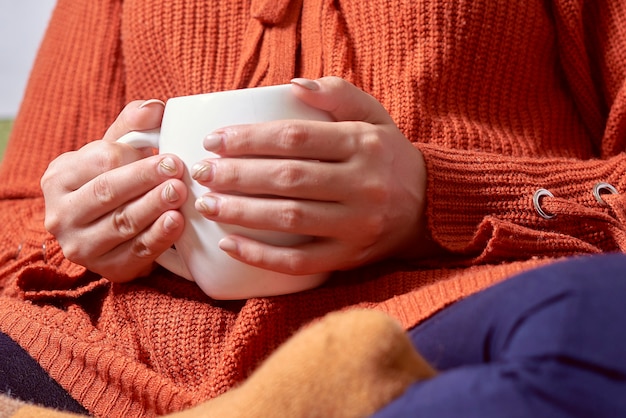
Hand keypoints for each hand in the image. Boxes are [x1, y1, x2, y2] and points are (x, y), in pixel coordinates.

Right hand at [41, 100, 187, 280]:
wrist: (109, 228)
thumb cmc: (113, 180)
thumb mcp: (115, 149)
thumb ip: (133, 124)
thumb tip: (156, 108)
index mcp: (59, 178)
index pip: (98, 162)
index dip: (134, 157)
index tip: (166, 151)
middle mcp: (61, 215)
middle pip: (108, 192)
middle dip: (145, 179)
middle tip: (177, 168)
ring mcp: (81, 247)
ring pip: (122, 223)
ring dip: (154, 206)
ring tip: (179, 192)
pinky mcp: (108, 269)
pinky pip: (137, 252)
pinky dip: (159, 236)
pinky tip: (177, 222)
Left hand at [191, 77, 427, 274]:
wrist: (428, 206)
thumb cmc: (389, 157)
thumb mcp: (374, 117)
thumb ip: (338, 94)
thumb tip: (292, 85)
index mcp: (364, 145)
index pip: (296, 138)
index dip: (249, 139)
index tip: (214, 140)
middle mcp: (363, 185)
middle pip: (288, 179)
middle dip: (237, 175)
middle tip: (200, 173)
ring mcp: (357, 226)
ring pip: (290, 220)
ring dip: (241, 213)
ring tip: (206, 204)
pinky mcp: (349, 257)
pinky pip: (300, 263)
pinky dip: (261, 256)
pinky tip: (228, 245)